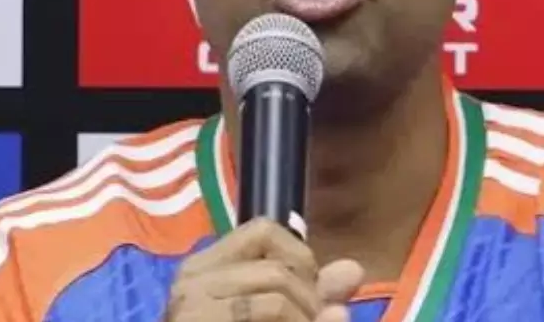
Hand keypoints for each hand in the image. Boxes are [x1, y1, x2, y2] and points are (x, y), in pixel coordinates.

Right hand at [165, 217, 364, 320]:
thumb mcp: (280, 318)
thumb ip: (313, 296)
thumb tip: (353, 269)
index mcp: (203, 268)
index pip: (262, 231)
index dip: (299, 258)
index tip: (310, 296)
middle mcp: (190, 280)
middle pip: (276, 267)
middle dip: (311, 301)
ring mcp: (190, 306)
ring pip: (276, 291)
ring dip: (307, 318)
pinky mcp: (199, 321)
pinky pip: (269, 309)